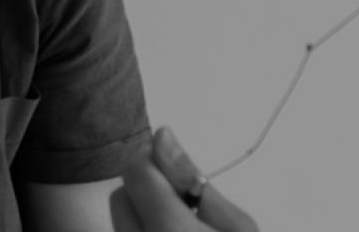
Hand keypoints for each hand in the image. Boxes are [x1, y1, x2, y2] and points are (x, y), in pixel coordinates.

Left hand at [110, 127, 258, 231]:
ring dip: (145, 211)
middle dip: (149, 189)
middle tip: (186, 200)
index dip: (157, 160)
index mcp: (168, 229)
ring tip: (183, 222)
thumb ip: (194, 179)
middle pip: (122, 195)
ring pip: (122, 217)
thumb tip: (163, 137)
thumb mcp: (237, 223)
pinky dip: (146, 227)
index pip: (136, 170)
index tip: (178, 166)